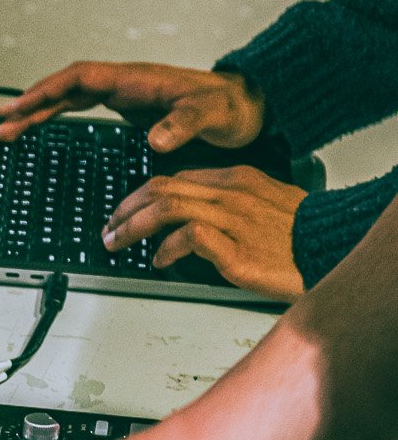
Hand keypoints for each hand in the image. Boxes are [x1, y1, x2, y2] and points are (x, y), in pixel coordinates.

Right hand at [0, 62, 265, 153]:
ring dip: (39, 112)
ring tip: (10, 128)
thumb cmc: (234, 108)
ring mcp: (127, 97)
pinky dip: (59, 117)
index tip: (22, 106)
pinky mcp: (131, 110)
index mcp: (138, 81)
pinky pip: (83, 108)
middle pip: (66, 88)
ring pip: (70, 98)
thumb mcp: (213, 115)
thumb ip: (185, 123)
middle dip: (31, 104)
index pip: (81, 78)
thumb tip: (156, 137)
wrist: (252, 106)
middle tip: (1, 123)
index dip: (48, 91)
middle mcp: (127, 85)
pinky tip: (45, 127)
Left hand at [103, 165, 304, 296]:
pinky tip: (158, 260)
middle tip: (109, 228)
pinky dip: (166, 248)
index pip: (176, 179)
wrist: (330, 248)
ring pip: (168, 208)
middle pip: (163, 189)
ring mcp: (233, 220)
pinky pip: (189, 237)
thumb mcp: (263, 207)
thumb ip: (226, 208)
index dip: (143, 196)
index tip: (125, 213)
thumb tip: (188, 225)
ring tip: (117, 242)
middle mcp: (231, 194)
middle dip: (126, 209)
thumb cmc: (299, 235)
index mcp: (236, 179)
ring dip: (133, 226)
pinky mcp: (236, 250)